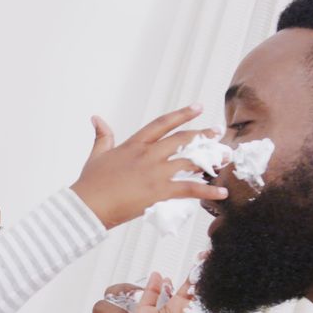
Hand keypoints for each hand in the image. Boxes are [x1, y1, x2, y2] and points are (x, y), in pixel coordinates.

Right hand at [70, 106, 227, 228]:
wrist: (88, 205)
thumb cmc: (90, 183)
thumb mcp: (96, 155)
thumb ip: (102, 136)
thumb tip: (96, 118)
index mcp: (134, 144)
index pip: (162, 124)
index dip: (182, 114)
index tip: (198, 107)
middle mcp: (148, 154)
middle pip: (182, 140)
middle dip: (203, 135)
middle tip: (217, 133)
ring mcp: (155, 173)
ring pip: (189, 161)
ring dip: (209, 160)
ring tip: (224, 158)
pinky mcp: (159, 191)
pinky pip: (189, 189)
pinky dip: (208, 191)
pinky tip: (221, 192)